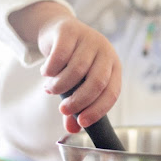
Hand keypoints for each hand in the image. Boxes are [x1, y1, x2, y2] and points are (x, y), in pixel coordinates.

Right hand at [9, 1, 120, 132]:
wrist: (59, 31)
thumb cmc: (72, 62)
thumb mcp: (78, 84)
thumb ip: (77, 107)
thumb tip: (72, 130)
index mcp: (114, 67)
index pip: (112, 93)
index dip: (98, 110)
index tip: (82, 122)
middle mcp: (106, 52)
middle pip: (97, 82)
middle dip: (79, 101)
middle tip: (63, 110)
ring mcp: (89, 39)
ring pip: (76, 70)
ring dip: (60, 85)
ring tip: (50, 89)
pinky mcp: (70, 31)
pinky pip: (60, 55)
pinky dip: (51, 70)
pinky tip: (46, 73)